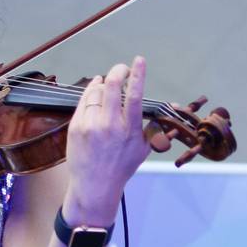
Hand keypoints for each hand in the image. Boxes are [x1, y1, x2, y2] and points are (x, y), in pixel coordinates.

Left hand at [62, 56, 152, 226]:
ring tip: (108, 87)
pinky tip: (95, 89)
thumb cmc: (121, 167)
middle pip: (112, 86)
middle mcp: (109, 126)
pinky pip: (84, 101)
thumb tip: (170, 108)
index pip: (134, 96)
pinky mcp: (76, 128)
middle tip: (122, 69)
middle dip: (118, 71)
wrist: (94, 186)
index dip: (137, 74)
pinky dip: (91, 91)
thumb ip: (152, 126)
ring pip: (96, 91)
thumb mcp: (143, 149)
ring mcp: (90, 126)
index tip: (139, 60)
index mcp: (129, 130)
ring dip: (104, 84)